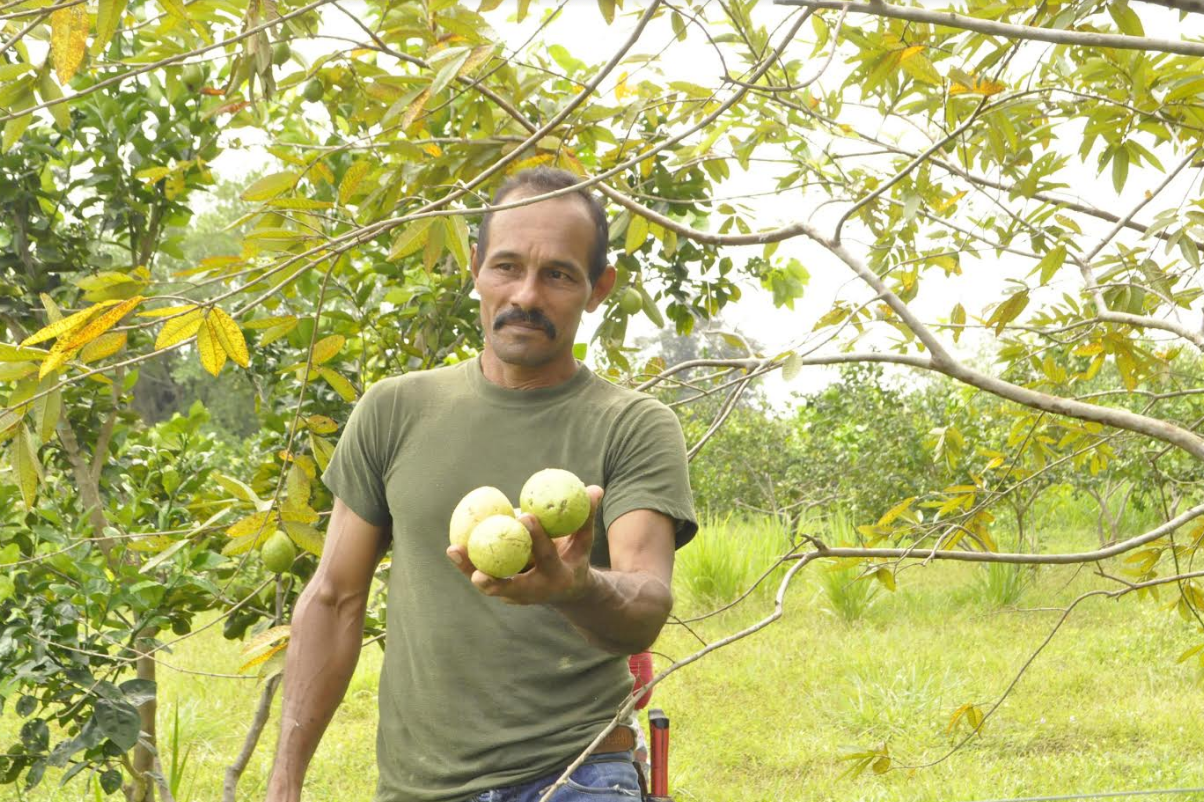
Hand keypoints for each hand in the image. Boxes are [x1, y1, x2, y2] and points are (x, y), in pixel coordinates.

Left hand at [446, 485, 602, 604]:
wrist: (569, 590)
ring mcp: (518, 595)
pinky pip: (485, 577)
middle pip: (512, 586)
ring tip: (454, 550)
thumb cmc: (575, 558)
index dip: (536, 537)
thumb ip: (587, 516)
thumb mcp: (584, 541)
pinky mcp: (505, 592)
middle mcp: (536, 591)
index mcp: (558, 576)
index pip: (547, 556)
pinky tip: (455, 549)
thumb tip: (594, 488)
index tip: (523, 515)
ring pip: (492, 584)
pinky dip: (469, 565)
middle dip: (495, 580)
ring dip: (470, 570)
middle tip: (478, 570)